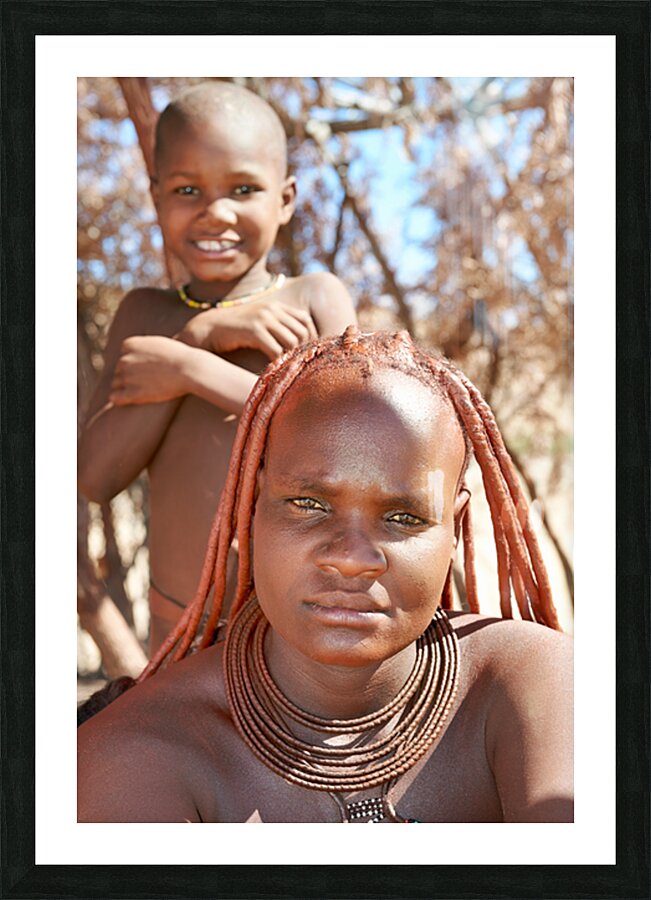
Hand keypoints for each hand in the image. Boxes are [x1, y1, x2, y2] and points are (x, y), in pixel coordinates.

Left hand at [110, 335, 191, 405]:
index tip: (146, 368)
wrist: (189, 369)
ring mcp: (127, 376)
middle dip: (129, 375)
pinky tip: (126, 399)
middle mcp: (124, 359)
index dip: (134, 363)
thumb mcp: (158, 343)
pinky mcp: (132, 393)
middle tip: (146, 381)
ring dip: (125, 386)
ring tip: (141, 390)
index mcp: (129, 344)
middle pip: (119, 369)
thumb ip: (144, 347)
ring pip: (116, 383)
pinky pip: (116, 397)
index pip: (123, 355)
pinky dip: (119, 398)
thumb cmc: (180, 356)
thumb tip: (139, 354)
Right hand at [177, 298, 317, 358]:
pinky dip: (278, 362)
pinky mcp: (253, 331)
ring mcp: (262, 319)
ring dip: (291, 358)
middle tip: (298, 365)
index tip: (306, 353)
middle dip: (303, 350)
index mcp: (275, 306)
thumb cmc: (235, 330)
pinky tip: (274, 369)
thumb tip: (297, 344)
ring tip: (287, 369)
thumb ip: (276, 327)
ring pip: (291, 341)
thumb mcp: (258, 323)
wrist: (208, 328)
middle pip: (301, 332)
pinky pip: (276, 349)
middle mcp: (271, 310)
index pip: (305, 320)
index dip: (310, 337)